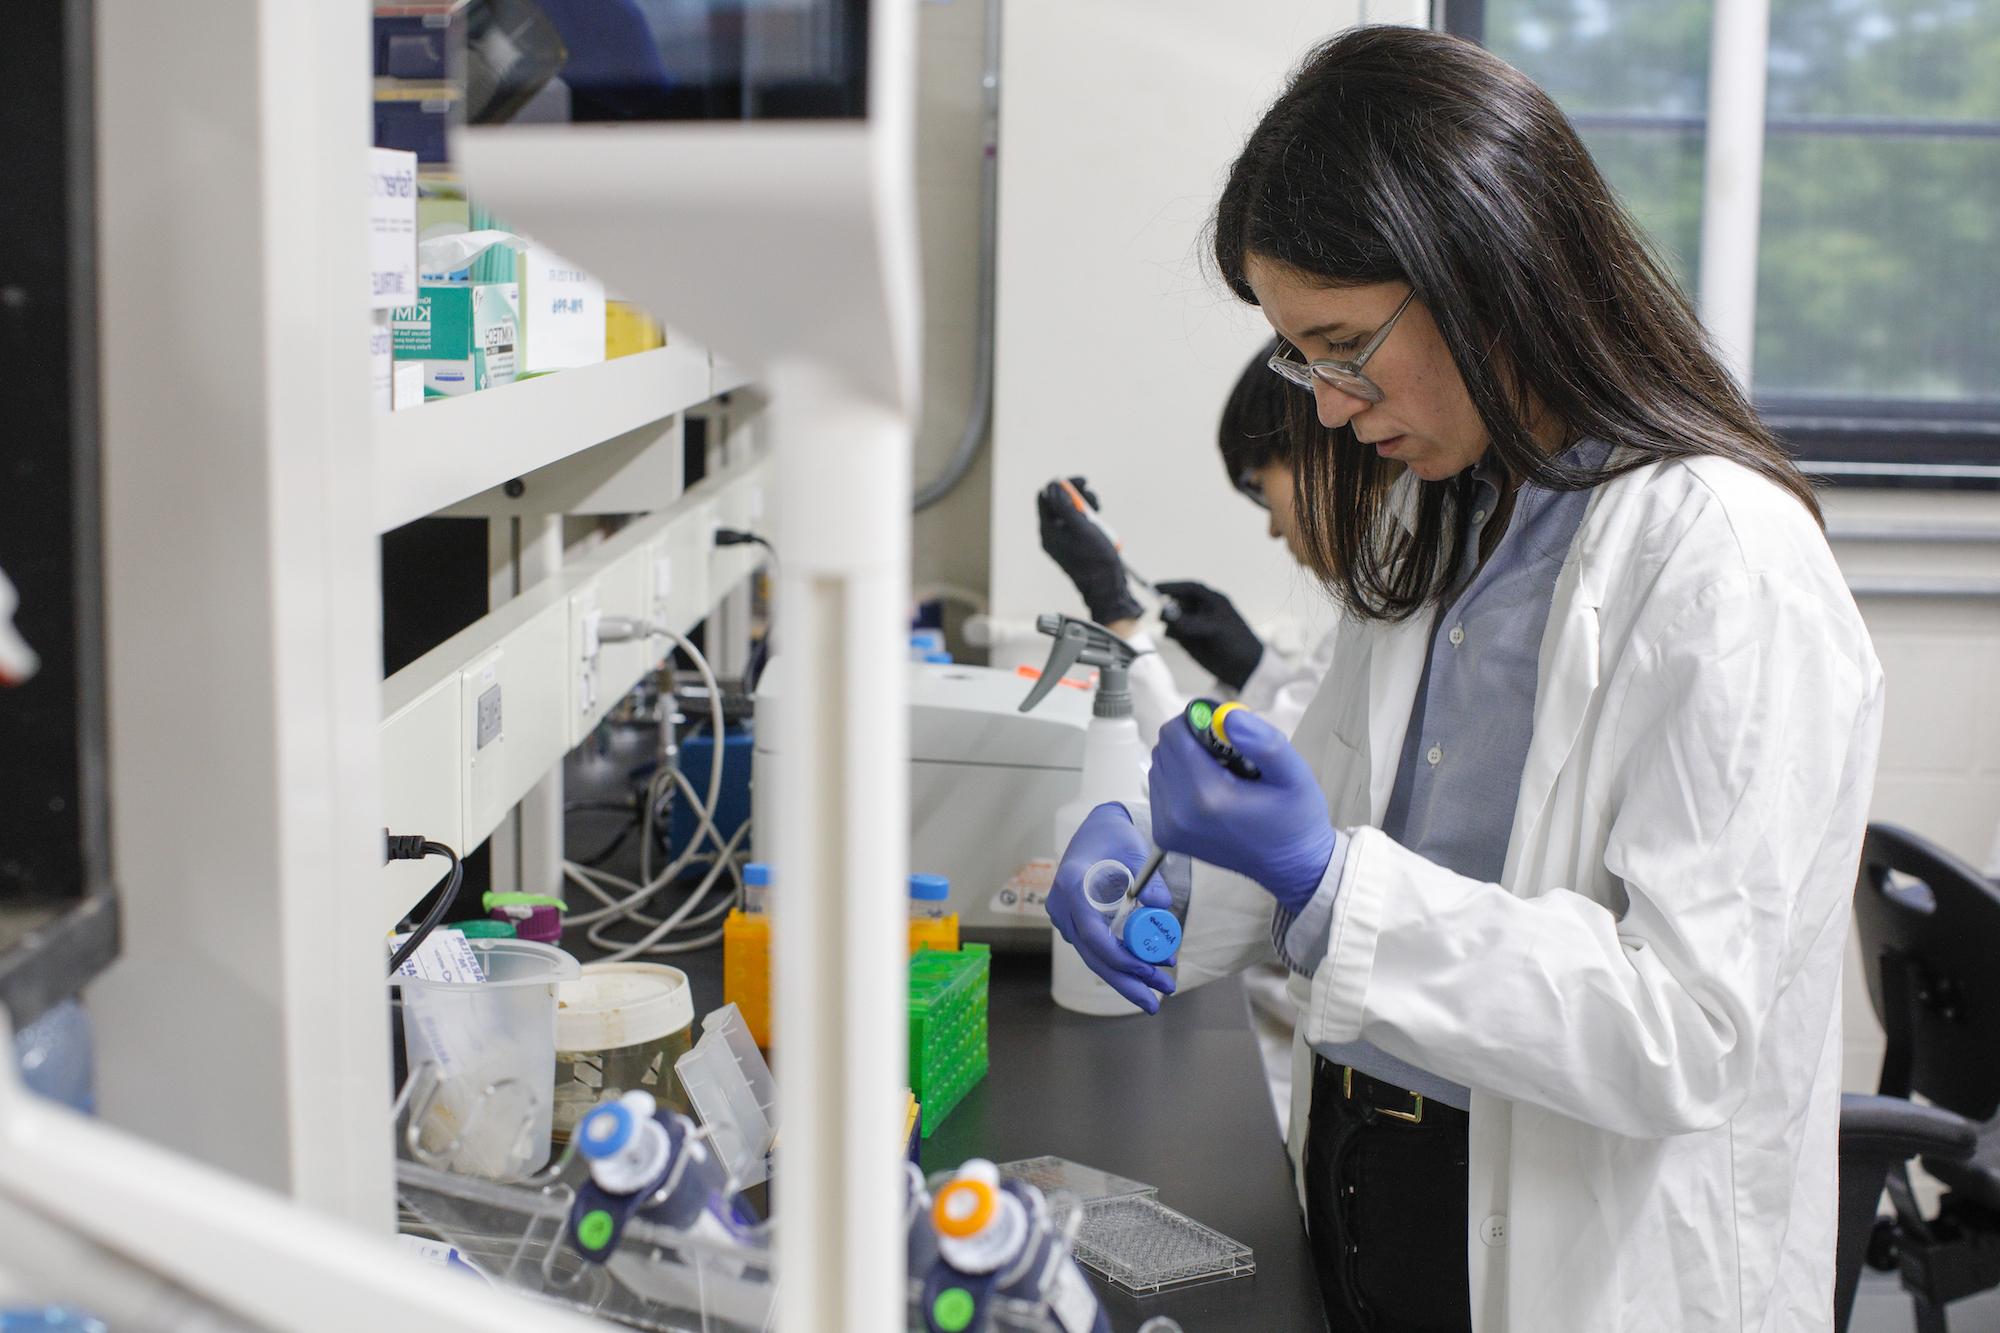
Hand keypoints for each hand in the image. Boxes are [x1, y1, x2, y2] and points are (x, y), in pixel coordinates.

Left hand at [1037, 478, 1141, 626]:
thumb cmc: (1095, 559)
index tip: (1084, 482)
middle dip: (1078, 495)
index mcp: (1047, 531)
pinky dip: (1089, 518)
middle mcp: (1052, 534)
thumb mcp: (1081, 527)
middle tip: (1095, 500)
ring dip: (1086, 506)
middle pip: (1059, 503)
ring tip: (1099, 511)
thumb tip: (1052, 485)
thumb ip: (1065, 505)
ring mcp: (1063, 540)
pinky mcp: (1075, 544)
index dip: (1064, 485)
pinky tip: (1099, 522)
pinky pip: (1078, 524)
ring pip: (1070, 512)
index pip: (1047, 497)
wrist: (1107, 586)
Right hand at [1046, 802, 1176, 1012]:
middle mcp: (1063, 906)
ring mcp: (1066, 918)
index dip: (1119, 957)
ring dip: (1127, 977)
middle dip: (1127, 982)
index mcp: (1073, 885)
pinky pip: (1097, 950)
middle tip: (1156, 1002)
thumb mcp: (1134, 850)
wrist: (1096, 830)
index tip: (1147, 969)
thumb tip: (1162, 904)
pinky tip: (1146, 974)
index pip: (1092, 934)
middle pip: (1093, 956)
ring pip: (1095, 957)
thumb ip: (1148, 879)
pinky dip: (1121, 962)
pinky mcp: (1076, 924)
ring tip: (1160, 990)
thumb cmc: (1114, 837)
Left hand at [1148, 707, 1334, 914]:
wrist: (1291, 867)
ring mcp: (1167, 827)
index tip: (1226, 732)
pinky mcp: (1165, 835)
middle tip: (1229, 755)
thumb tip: (1228, 716)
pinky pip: (1160, 787)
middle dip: (1193, 740)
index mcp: (1206, 796)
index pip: (1175, 734)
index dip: (1199, 721)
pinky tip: (1210, 791)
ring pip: (1160, 765)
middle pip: (1165, 747)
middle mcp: (1178, 813)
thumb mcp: (1295, 775)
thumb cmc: (1296, 821)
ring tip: (1223, 775)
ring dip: (1186, 760)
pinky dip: (1181, 780)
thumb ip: (1264, 742)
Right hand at [1155, 581, 1264, 690]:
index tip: (1156, 588)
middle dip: (1168, 607)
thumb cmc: (1237, 642)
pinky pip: (1172, 632)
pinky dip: (1170, 633)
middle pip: (1177, 602)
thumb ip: (1193, 623)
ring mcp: (1193, 625)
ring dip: (1170, 622)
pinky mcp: (1188, 639)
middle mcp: (1201, 610)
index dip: (1172, 586)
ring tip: (1178, 633)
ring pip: (1172, 618)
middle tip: (1164, 616)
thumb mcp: (1217, 629)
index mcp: (1212, 600)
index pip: (1189, 588)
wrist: (1243, 668)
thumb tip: (1170, 619)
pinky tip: (1178, 640)